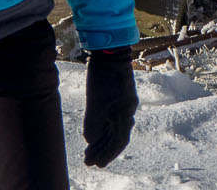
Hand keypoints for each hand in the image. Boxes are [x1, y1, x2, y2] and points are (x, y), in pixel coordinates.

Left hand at [82, 47, 137, 166]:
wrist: (109, 52)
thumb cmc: (102, 75)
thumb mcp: (95, 99)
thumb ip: (94, 121)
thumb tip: (91, 140)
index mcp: (125, 113)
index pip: (118, 140)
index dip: (107, 153)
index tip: (97, 163)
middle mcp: (127, 111)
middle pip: (116, 137)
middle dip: (103, 150)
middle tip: (89, 161)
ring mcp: (123, 104)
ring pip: (113, 129)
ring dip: (101, 141)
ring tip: (89, 152)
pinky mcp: (116, 98)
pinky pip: (111, 120)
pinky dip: (102, 129)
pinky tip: (93, 136)